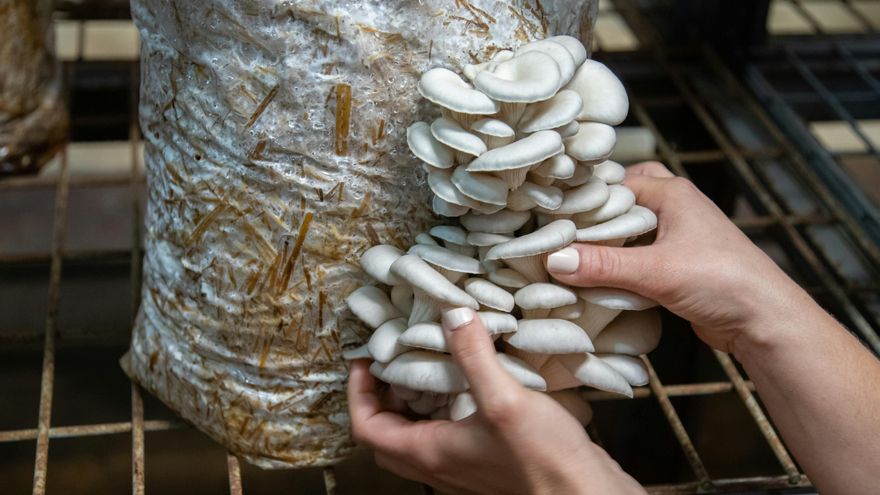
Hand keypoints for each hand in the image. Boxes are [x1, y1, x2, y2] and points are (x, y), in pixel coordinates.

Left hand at [347, 307, 644, 493]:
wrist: (587, 494)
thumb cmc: (545, 459)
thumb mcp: (504, 398)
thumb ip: (474, 355)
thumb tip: (452, 314)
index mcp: (430, 452)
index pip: (367, 428)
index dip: (358, 393)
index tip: (365, 359)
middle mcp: (440, 465)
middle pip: (386, 436)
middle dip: (380, 400)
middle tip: (389, 365)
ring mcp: (463, 467)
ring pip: (416, 439)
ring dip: (411, 405)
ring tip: (425, 366)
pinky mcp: (487, 463)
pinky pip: (446, 438)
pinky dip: (442, 410)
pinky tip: (468, 384)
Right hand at [545, 162, 818, 354]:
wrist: (764, 321)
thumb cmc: (721, 281)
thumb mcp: (656, 271)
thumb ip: (603, 265)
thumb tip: (553, 260)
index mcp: (671, 193)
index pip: (614, 183)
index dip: (582, 198)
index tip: (549, 215)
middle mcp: (673, 209)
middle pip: (622, 202)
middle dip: (594, 218)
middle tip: (559, 233)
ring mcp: (676, 238)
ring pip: (629, 231)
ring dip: (605, 245)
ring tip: (569, 257)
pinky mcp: (676, 266)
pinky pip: (637, 257)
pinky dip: (617, 266)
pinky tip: (595, 280)